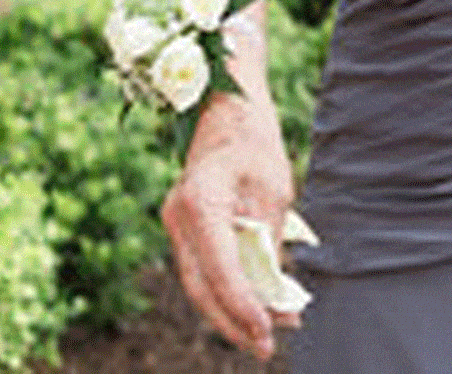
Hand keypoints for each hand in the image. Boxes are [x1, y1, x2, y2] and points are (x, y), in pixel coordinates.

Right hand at [162, 87, 298, 359]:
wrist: (224, 106)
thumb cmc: (254, 141)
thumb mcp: (274, 188)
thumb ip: (268, 240)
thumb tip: (273, 293)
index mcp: (199, 203)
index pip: (220, 269)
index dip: (243, 306)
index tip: (269, 331)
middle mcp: (178, 218)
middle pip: (201, 286)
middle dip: (232, 321)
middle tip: (266, 346)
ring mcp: (177, 224)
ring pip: (198, 283)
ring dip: (230, 310)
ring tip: (267, 332)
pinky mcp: (186, 228)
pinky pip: (203, 267)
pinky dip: (227, 288)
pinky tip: (255, 305)